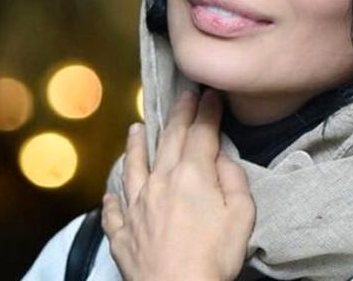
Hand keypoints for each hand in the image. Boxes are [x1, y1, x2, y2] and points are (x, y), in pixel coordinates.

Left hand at [101, 88, 254, 280]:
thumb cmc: (213, 258)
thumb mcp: (241, 216)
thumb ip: (234, 181)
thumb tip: (220, 159)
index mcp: (191, 176)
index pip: (201, 133)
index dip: (207, 111)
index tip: (211, 94)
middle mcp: (159, 182)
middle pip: (168, 141)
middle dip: (178, 114)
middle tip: (183, 95)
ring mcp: (136, 207)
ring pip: (132, 167)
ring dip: (135, 145)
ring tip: (135, 128)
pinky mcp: (122, 232)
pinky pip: (113, 209)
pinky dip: (113, 197)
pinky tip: (111, 193)